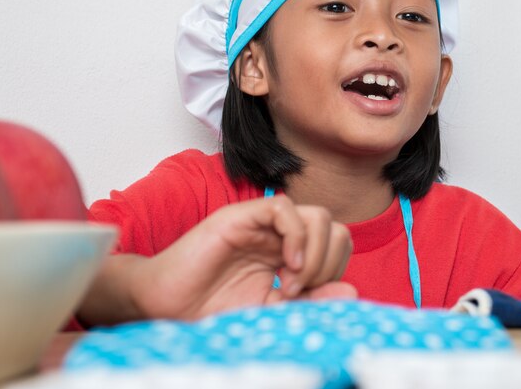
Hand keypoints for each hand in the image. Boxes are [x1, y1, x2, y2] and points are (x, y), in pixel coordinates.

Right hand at [129, 196, 355, 319]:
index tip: (308, 297)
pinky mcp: (241, 217)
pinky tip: (287, 264)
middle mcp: (280, 236)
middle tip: (299, 289)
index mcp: (290, 255)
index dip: (334, 270)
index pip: (337, 246)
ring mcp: (262, 225)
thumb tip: (352, 290)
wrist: (168, 306)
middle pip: (333, 228)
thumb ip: (312, 302)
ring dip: (315, 252)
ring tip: (291, 280)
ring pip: (317, 215)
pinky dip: (296, 235)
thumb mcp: (273, 313)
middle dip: (328, 262)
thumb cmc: (213, 309)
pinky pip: (284, 207)